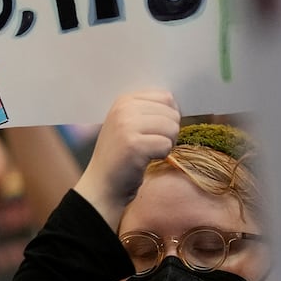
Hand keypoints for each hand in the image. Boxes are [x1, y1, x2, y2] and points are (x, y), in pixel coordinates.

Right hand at [75, 89, 179, 227]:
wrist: (103, 183)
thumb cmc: (121, 154)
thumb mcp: (128, 123)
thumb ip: (148, 110)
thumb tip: (177, 104)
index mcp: (123, 100)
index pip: (165, 96)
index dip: (167, 115)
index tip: (152, 130)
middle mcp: (123, 108)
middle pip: (171, 113)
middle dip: (168, 131)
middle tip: (149, 143)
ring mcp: (126, 125)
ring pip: (172, 128)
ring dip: (166, 143)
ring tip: (147, 151)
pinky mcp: (133, 145)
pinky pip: (166, 145)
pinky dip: (161, 155)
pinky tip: (145, 159)